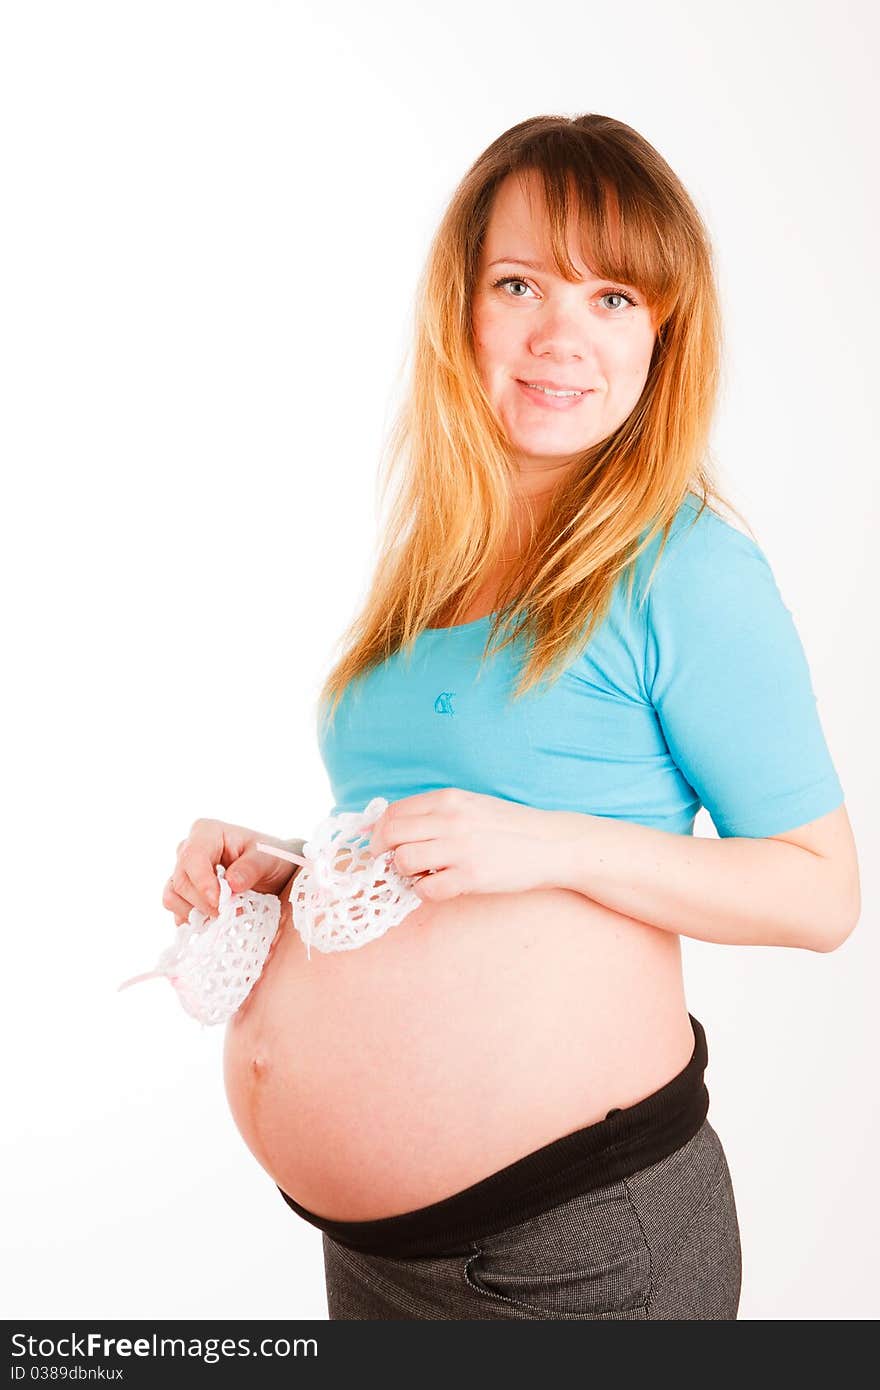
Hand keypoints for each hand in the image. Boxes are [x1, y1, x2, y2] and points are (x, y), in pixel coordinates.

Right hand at [162, 819, 298, 925]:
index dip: (202, 882)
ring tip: (221, 915)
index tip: (218, 901)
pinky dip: (190, 918)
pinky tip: (211, 920)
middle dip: (203, 902)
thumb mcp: (268, 859)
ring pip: (172, 895)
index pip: (193, 857)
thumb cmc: (269, 858)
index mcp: (207, 832)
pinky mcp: (183, 892)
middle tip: (227, 912)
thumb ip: (251, 869)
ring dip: (195, 912)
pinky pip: (175, 908)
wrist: (272, 872)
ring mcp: (183, 871)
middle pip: (181, 880)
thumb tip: (232, 884)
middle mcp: (189, 849)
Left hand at [367, 788, 557, 901]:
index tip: (380, 845)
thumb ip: (436, 812)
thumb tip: (394, 826)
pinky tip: (441, 886)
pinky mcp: (471, 876)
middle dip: (382, 853)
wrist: (550, 843)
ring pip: (403, 861)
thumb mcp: (471, 805)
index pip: (393, 812)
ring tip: (423, 874)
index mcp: (448, 799)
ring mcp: (460, 848)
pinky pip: (427, 889)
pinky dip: (426, 892)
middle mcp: (450, 820)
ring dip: (405, 873)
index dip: (378, 831)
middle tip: (391, 864)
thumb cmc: (508, 827)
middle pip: (390, 835)